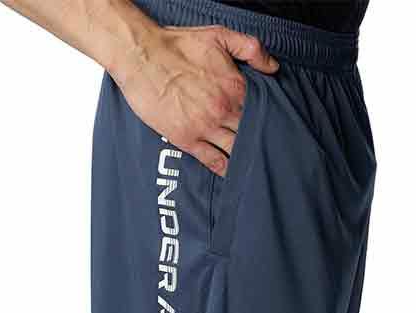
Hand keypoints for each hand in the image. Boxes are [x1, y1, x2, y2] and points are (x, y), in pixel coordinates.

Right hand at [111, 25, 278, 175]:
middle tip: (265, 149)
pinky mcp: (186, 139)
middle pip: (251, 133)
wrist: (141, 57)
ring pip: (234, 149)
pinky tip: (230, 173)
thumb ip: (251, 49)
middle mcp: (224, 110)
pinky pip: (212, 160)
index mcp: (235, 87)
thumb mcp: (219, 35)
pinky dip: (224, 168)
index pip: (262, 111)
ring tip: (251, 164)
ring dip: (244, 157)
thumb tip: (273, 67)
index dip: (267, 119)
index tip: (272, 126)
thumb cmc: (177, 46)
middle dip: (259, 141)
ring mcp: (205, 127)